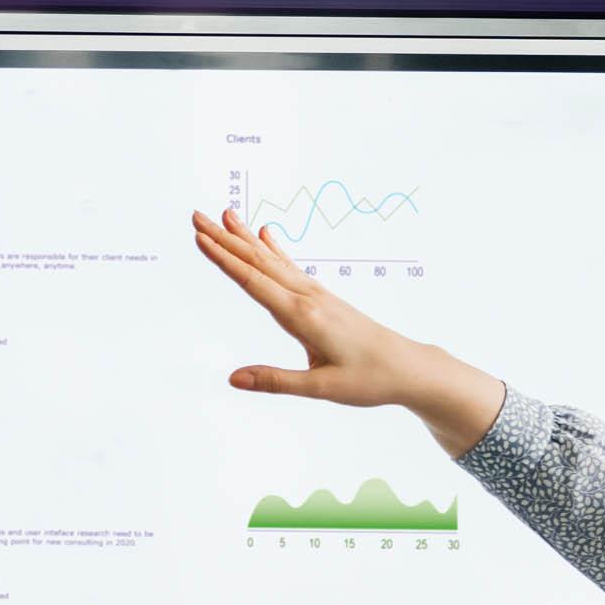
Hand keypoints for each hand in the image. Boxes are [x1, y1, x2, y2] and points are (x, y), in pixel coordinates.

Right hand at [191, 205, 428, 407]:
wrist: (407, 368)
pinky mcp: (324, 298)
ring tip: (226, 216)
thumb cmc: (369, 380)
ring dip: (246, 239)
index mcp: (303, 317)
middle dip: (226, 240)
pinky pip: (291, 268)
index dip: (225, 260)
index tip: (200, 238)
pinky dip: (274, 250)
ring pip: (273, 261)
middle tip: (197, 217)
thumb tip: (234, 378)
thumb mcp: (320, 388)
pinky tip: (267, 236)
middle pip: (259, 263)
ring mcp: (318, 295)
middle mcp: (309, 298)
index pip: (255, 283)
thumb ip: (275, 381)